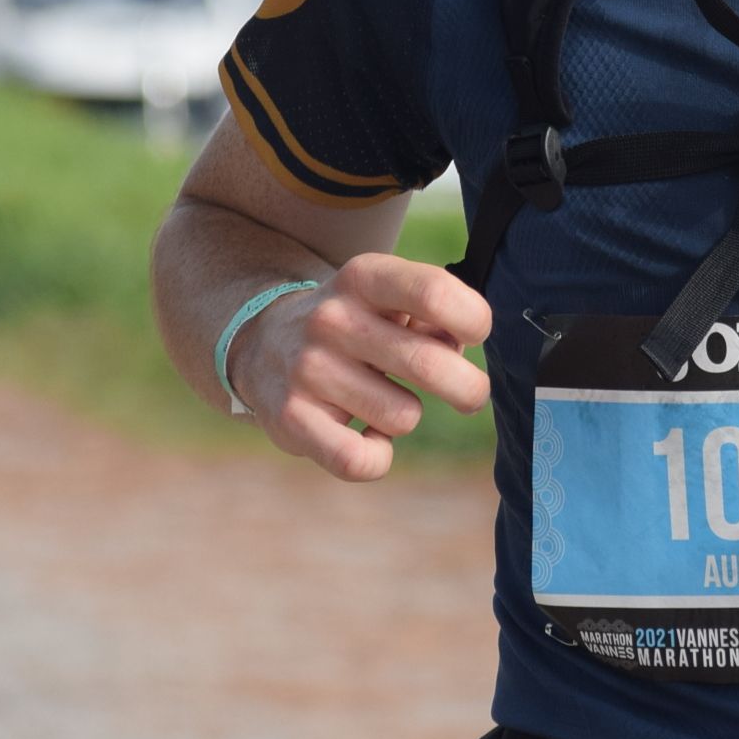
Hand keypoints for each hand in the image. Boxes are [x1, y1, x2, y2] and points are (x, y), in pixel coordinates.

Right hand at [234, 254, 491, 482]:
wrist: (263, 343)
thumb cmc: (358, 324)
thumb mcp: (390, 298)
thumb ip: (435, 316)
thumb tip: (457, 351)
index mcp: (364, 277)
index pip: (434, 292)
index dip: (473, 320)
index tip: (475, 334)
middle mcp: (332, 318)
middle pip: (429, 362)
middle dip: (468, 388)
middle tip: (470, 394)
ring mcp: (308, 369)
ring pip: (403, 416)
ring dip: (408, 416)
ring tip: (384, 400)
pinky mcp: (290, 418)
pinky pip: (360, 460)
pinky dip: (377, 456)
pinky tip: (371, 437)